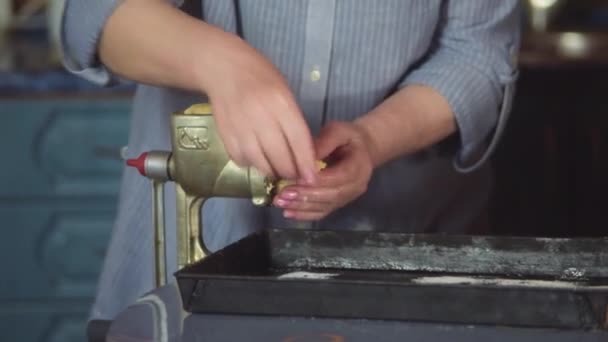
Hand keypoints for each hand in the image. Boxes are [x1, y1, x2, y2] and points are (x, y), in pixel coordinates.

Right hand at [196, 33, 316, 182]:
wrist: (222, 68)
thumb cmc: (260, 77)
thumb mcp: (284, 92)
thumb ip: (293, 120)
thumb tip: (303, 153)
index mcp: (280, 102)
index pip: (298, 140)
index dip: (306, 162)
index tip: (312, 178)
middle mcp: (260, 116)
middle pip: (279, 157)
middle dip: (290, 172)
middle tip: (295, 175)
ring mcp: (240, 127)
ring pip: (260, 163)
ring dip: (271, 171)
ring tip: (277, 169)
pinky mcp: (225, 134)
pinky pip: (241, 159)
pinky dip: (251, 163)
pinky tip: (256, 157)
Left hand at [272, 121, 374, 220]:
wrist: (362, 149)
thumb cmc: (348, 137)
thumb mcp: (338, 131)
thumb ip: (324, 142)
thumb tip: (304, 156)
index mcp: (359, 167)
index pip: (339, 177)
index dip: (318, 180)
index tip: (296, 178)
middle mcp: (356, 186)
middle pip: (331, 195)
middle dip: (306, 196)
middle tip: (283, 194)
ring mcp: (347, 198)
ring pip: (325, 206)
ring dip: (301, 207)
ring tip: (280, 202)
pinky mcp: (338, 203)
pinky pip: (322, 212)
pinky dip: (305, 214)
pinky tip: (288, 212)